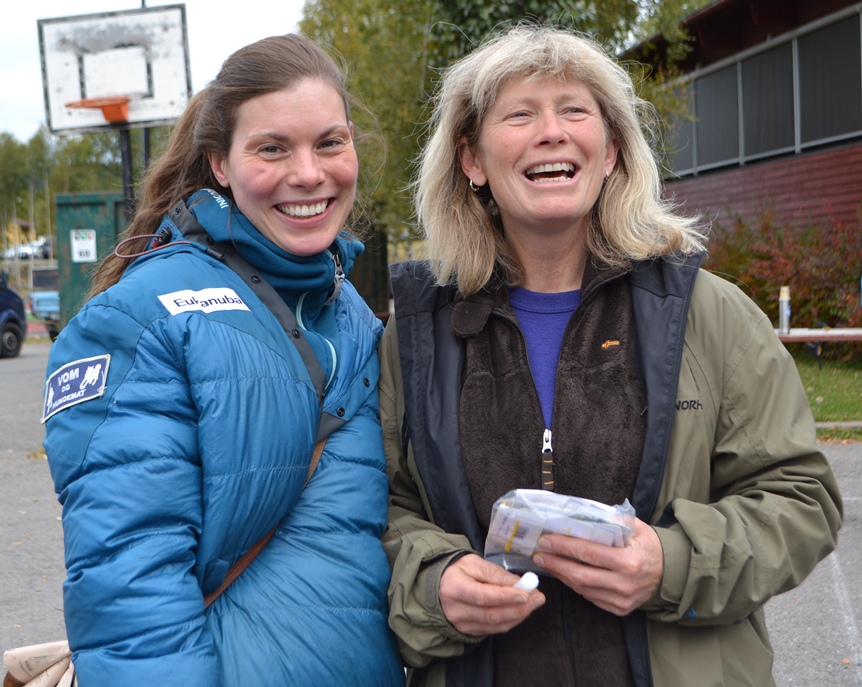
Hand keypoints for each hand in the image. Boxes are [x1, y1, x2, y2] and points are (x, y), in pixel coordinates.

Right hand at [439, 553, 545, 635]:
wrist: (440, 585)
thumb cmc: (457, 570)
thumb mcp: (472, 562)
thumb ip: (494, 573)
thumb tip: (517, 583)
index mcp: (454, 588)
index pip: (482, 596)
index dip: (505, 596)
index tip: (526, 593)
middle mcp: (456, 610)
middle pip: (491, 614)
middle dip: (518, 608)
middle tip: (538, 597)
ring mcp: (462, 624)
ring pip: (495, 625)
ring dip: (518, 615)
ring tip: (535, 602)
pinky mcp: (469, 631)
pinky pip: (494, 629)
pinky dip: (511, 621)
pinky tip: (522, 610)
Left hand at [532, 518, 662, 615]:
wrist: (671, 573)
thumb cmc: (650, 546)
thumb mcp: (637, 527)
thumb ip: (613, 519)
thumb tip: (582, 512)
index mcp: (629, 561)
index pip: (588, 553)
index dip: (564, 547)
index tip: (545, 540)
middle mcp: (624, 584)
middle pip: (580, 575)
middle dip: (555, 563)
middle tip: (538, 554)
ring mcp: (622, 600)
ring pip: (582, 589)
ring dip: (561, 575)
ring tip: (547, 563)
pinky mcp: (620, 609)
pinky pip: (591, 597)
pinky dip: (575, 585)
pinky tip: (564, 574)